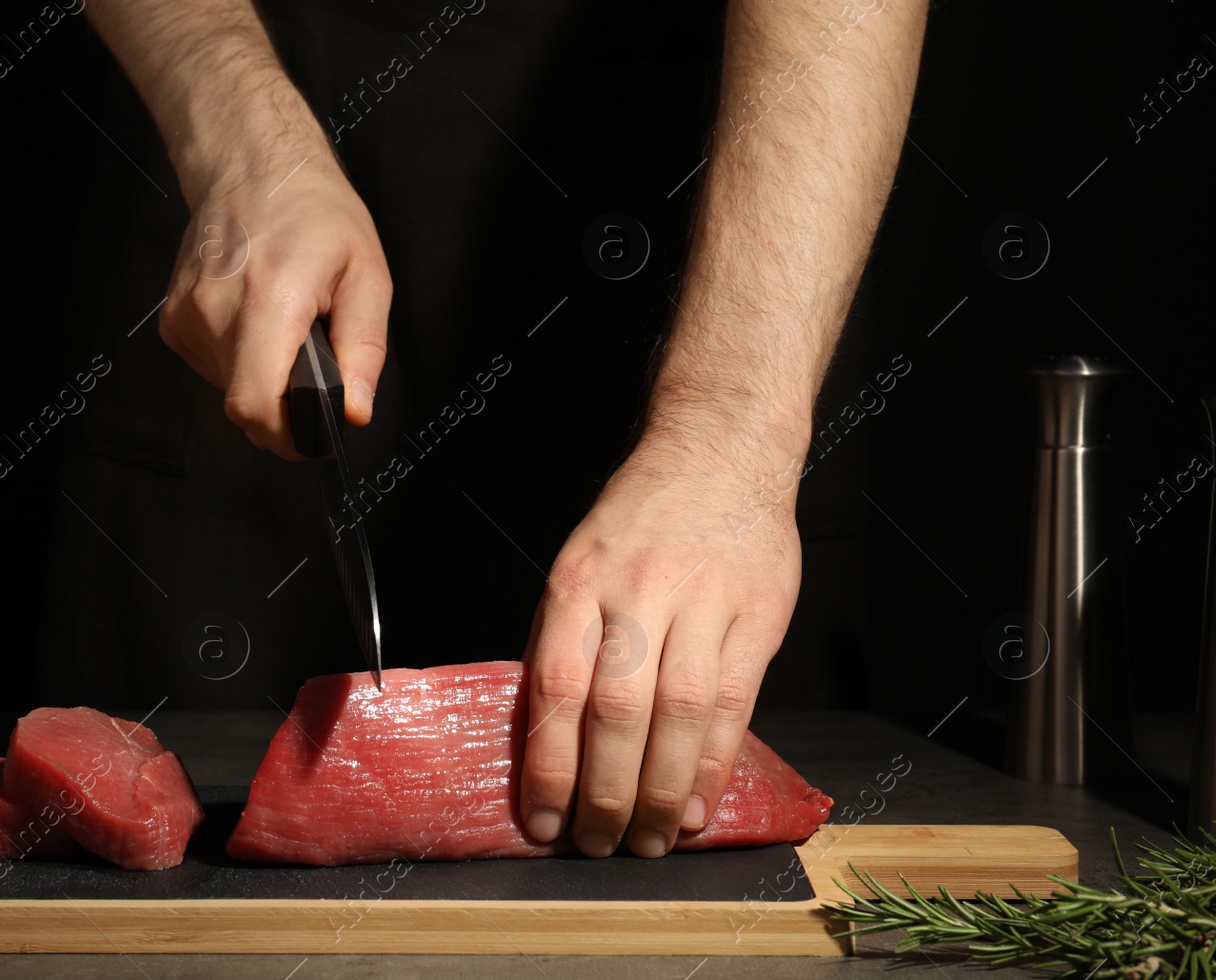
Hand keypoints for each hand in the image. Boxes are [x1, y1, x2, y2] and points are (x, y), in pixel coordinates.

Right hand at [157, 85, 391, 457]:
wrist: (254, 166)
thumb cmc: (313, 212)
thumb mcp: (367, 276)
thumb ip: (364, 350)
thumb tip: (356, 410)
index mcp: (270, 298)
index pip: (255, 405)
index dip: (288, 436)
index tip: (315, 436)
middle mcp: (217, 309)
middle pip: (244, 407)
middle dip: (286, 409)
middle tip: (315, 372)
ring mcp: (187, 315)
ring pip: (230, 389)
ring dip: (265, 379)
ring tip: (286, 330)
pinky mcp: (174, 319)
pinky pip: (212, 368)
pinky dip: (242, 361)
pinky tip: (258, 321)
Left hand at [518, 423, 804, 857]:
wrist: (718, 453)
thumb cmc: (638, 521)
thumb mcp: (579, 563)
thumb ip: (566, 642)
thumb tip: (547, 741)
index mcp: (578, 581)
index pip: (557, 685)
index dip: (548, 762)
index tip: (541, 818)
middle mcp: (636, 591)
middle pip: (617, 709)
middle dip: (606, 793)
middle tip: (597, 845)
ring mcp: (702, 601)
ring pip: (679, 714)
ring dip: (661, 791)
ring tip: (649, 840)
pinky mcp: (756, 614)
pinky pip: (733, 703)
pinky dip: (713, 764)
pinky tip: (696, 804)